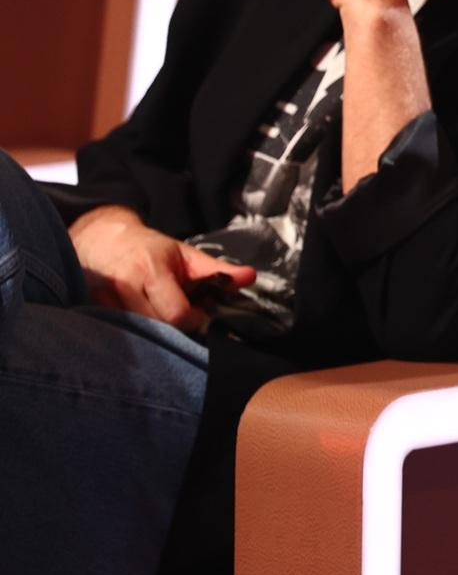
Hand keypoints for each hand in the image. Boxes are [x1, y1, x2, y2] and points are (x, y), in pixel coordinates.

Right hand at [68, 205, 255, 333]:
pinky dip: (133, 333)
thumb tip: (250, 277)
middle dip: (174, 329)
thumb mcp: (186, 254)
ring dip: (153, 333)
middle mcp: (123, 286)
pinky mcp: (89, 310)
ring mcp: (101, 301)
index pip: (176, 314)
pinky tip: (141, 324)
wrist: (101, 240)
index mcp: (151, 270)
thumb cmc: (149, 249)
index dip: (193, 319)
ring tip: (160, 317)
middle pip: (157, 328)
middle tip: (181, 317)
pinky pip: (116, 334)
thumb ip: (218, 269)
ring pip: (136, 334)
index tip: (198, 313)